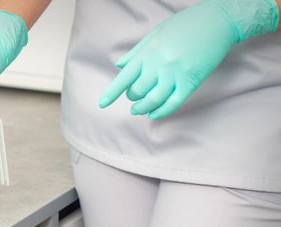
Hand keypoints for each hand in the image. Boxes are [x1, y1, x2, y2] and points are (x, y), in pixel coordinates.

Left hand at [98, 0, 278, 119]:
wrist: (217, 20)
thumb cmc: (184, 26)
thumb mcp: (155, 34)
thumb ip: (136, 52)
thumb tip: (119, 65)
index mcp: (147, 52)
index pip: (124, 77)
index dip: (112, 93)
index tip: (102, 104)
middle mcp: (158, 64)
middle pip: (137, 91)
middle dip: (132, 98)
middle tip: (134, 98)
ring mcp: (175, 73)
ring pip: (152, 100)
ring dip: (143, 108)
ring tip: (139, 110)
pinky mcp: (191, 81)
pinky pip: (173, 102)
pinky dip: (161, 111)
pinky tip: (154, 114)